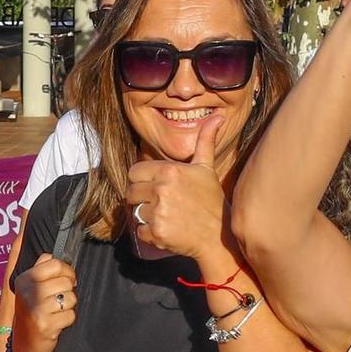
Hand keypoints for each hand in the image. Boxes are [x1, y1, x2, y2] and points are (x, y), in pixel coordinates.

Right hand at [13, 254, 76, 351]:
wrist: (24, 344)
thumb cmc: (32, 313)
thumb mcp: (29, 288)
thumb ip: (40, 269)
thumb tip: (52, 255)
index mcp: (24, 279)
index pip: (55, 264)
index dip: (67, 271)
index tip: (66, 279)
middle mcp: (28, 291)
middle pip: (66, 281)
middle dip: (68, 291)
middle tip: (58, 301)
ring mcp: (36, 308)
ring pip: (70, 298)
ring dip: (68, 307)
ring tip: (56, 312)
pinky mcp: (45, 324)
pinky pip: (71, 315)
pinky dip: (67, 320)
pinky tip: (56, 323)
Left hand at [126, 112, 228, 263]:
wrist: (219, 236)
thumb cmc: (212, 201)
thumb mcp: (206, 168)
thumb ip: (205, 141)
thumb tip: (218, 116)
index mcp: (169, 171)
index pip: (134, 173)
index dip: (142, 181)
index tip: (156, 189)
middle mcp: (161, 189)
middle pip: (131, 193)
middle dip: (143, 200)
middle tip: (162, 205)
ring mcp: (158, 212)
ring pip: (136, 213)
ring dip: (148, 218)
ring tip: (169, 218)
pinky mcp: (157, 233)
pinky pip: (140, 232)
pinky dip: (151, 235)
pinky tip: (168, 231)